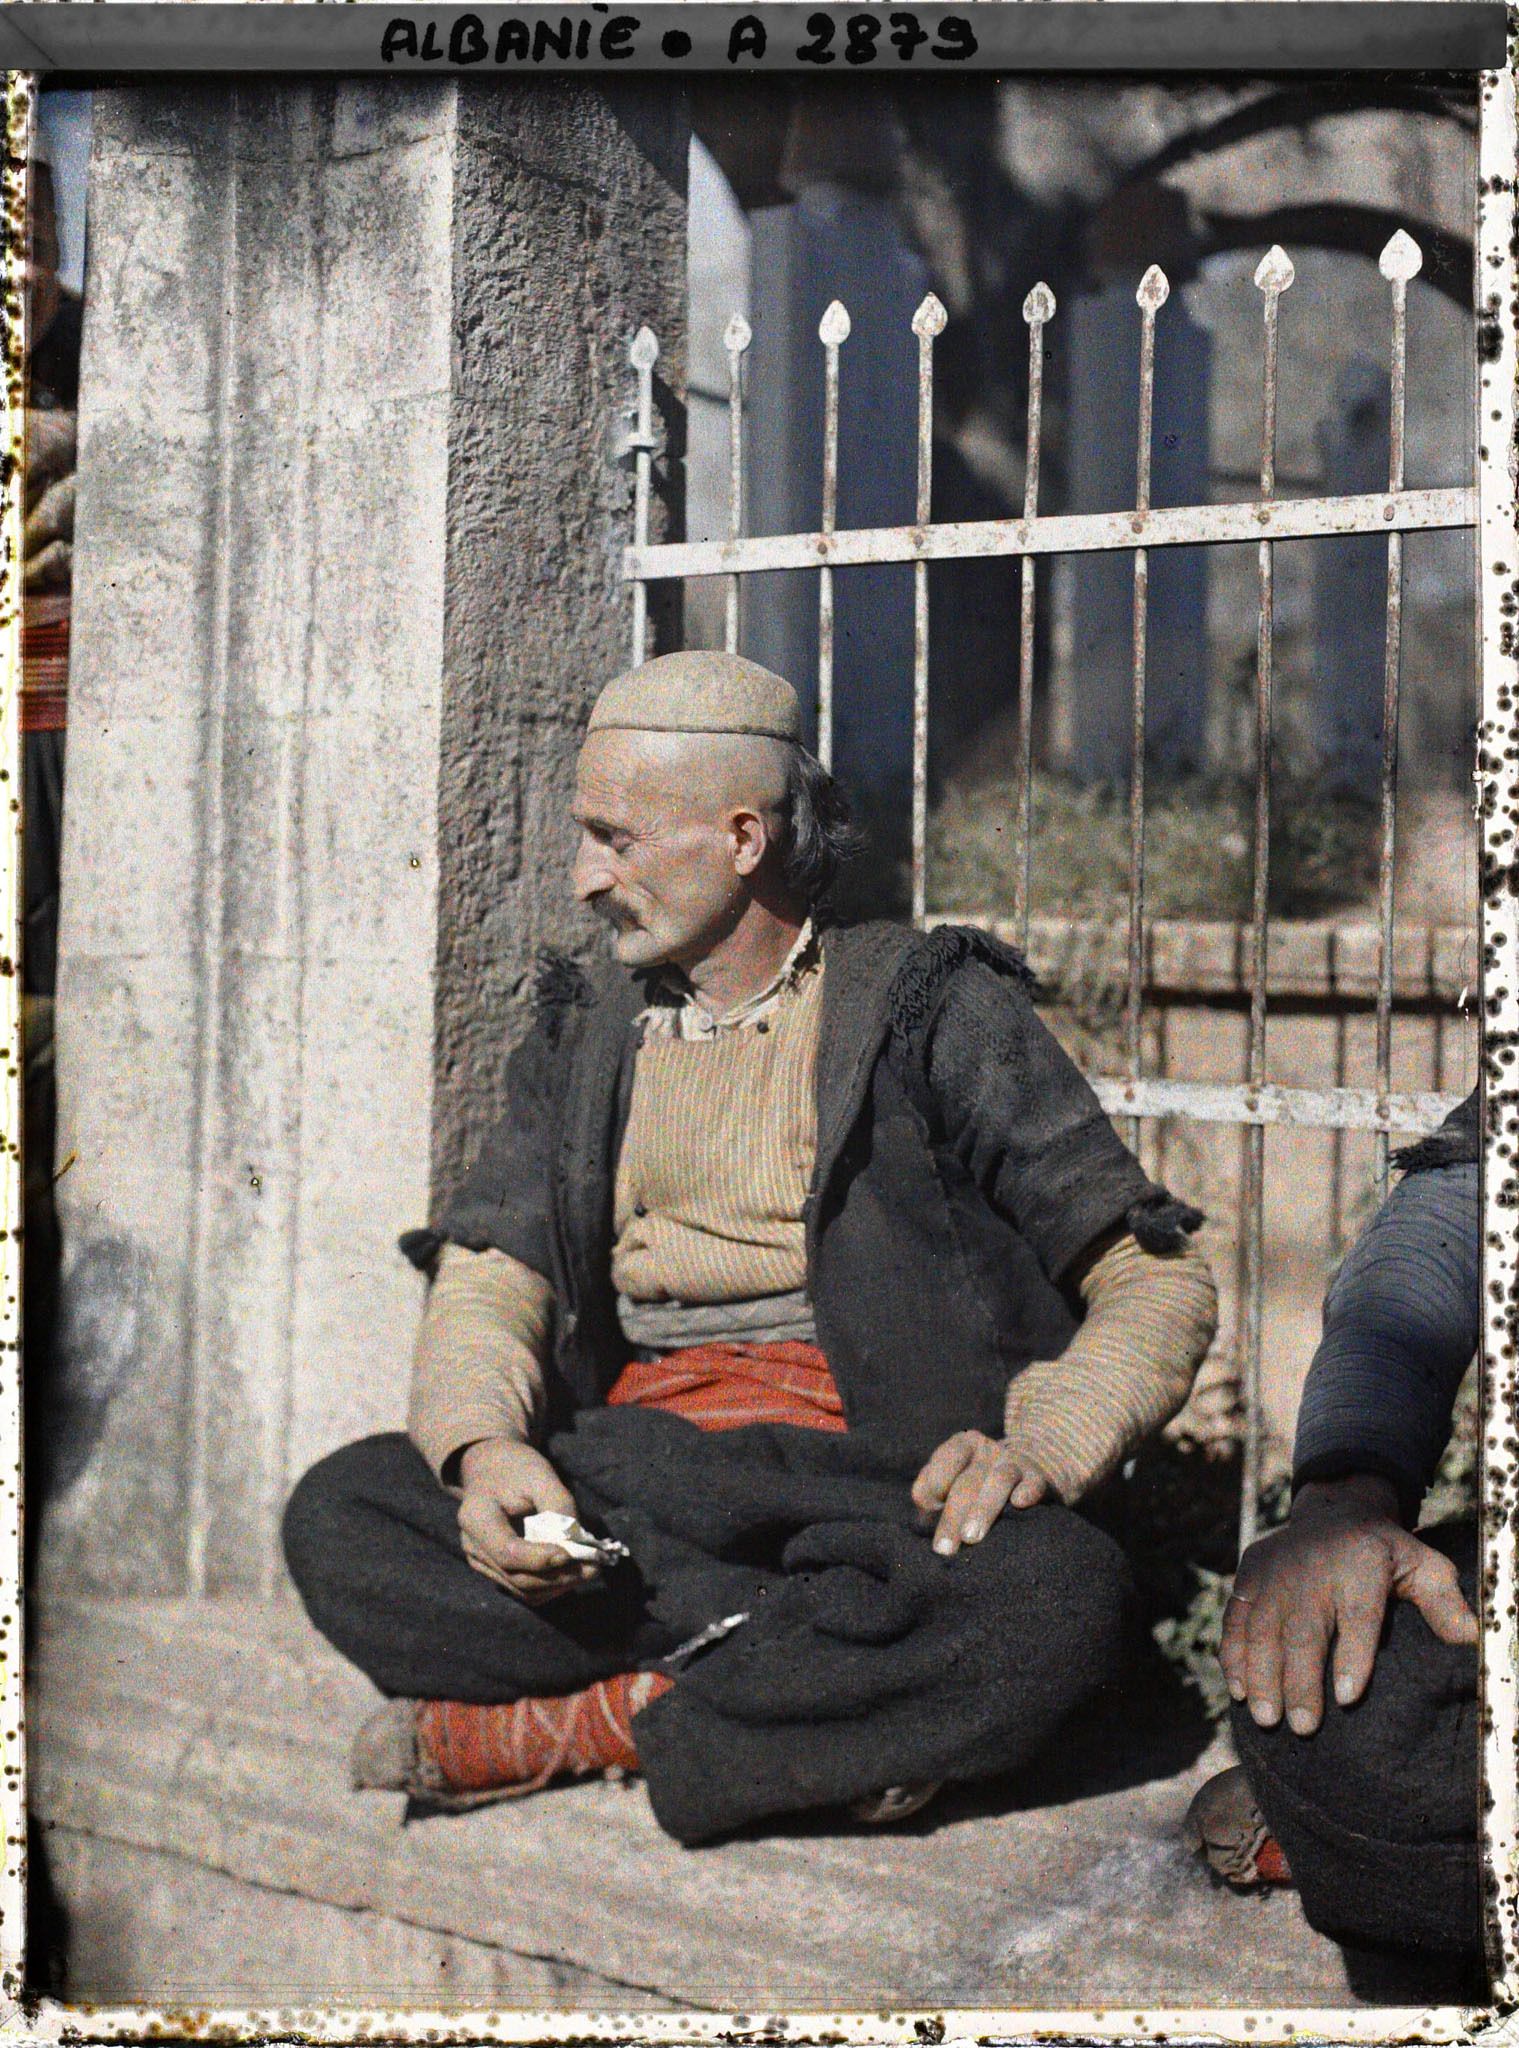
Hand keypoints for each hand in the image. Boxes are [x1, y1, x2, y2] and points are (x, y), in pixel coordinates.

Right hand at [457, 1437, 600, 1603]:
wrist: (492, 1470)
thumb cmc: (517, 1469)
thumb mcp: (540, 1476)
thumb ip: (558, 1507)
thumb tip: (577, 1544)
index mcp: (476, 1518)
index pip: (508, 1552)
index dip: (541, 1559)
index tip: (574, 1553)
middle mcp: (473, 1547)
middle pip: (517, 1577)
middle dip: (559, 1576)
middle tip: (594, 1566)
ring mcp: (482, 1563)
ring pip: (523, 1591)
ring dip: (559, 1585)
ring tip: (588, 1569)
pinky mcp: (495, 1572)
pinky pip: (524, 1591)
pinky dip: (551, 1587)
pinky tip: (572, 1572)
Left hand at [911, 1429, 1051, 1555]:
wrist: (1028, 1469)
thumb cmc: (977, 1483)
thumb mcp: (953, 1479)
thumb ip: (932, 1490)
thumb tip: (922, 1510)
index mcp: (963, 1445)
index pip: (945, 1459)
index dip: (934, 1483)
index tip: (927, 1509)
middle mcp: (988, 1450)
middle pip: (967, 1481)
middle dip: (953, 1515)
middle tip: (944, 1548)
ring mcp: (1015, 1462)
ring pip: (999, 1480)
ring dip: (983, 1509)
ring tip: (971, 1537)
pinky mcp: (1038, 1477)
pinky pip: (1034, 1482)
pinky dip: (1027, 1491)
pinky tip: (1019, 1504)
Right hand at [1220, 1473, 1477, 1736]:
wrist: (1334, 1511)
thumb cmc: (1385, 1555)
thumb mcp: (1423, 1567)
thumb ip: (1444, 1603)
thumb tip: (1472, 1641)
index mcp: (1362, 1567)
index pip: (1358, 1615)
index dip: (1352, 1656)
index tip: (1347, 1698)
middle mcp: (1313, 1568)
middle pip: (1303, 1629)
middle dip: (1299, 1681)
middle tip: (1301, 1727)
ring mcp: (1276, 1571)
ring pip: (1263, 1628)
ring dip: (1261, 1675)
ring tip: (1265, 1718)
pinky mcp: (1249, 1574)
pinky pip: (1236, 1618)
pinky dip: (1233, 1655)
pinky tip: (1237, 1689)